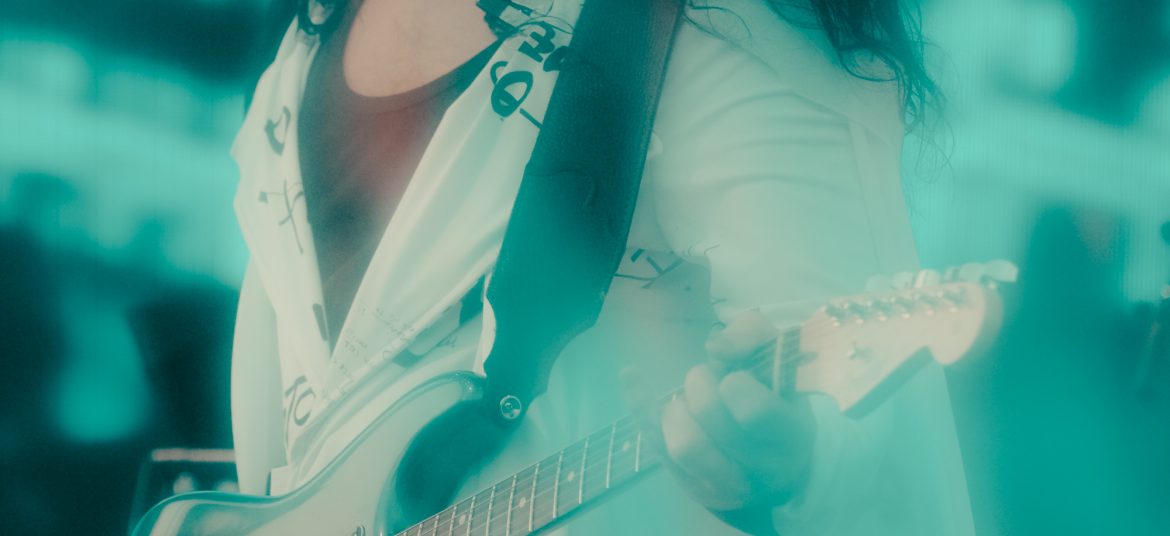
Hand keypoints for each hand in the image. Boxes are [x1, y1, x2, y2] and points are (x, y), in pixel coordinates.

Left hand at [629, 311, 815, 511]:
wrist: (778, 470)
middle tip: (714, 381)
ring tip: (695, 402)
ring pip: (682, 442)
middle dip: (702, 383)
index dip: (737, 383)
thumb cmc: (778, 402)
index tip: (738, 377)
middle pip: (709, 414)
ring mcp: (723, 485)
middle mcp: (760, 468)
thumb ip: (754, 334)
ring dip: (680, 406)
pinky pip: (653, 441)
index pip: (754, 410)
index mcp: (791, 435)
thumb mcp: (784, 363)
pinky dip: (640, 403)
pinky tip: (632, 374)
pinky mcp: (690, 484)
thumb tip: (714, 347)